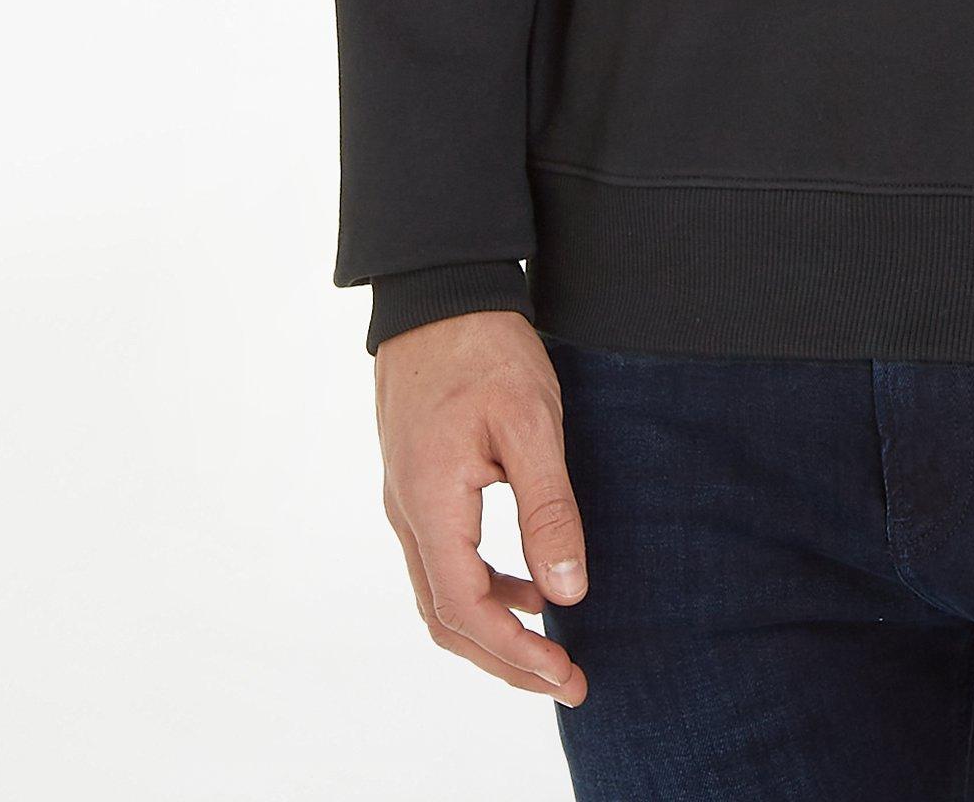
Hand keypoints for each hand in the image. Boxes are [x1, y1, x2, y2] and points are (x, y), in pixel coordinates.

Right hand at [374, 310, 590, 703]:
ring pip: (441, 594)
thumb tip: (567, 593)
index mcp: (430, 503)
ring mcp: (406, 501)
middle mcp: (407, 513)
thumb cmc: (484, 349)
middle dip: (506, 659)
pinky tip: (527, 583)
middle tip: (566, 681)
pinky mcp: (417, 485)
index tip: (566, 674)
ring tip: (552, 647)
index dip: (515, 653)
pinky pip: (443, 560)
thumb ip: (548, 509)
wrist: (438, 292)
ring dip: (494, 629)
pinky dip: (483, 589)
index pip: (465, 609)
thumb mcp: (531, 423)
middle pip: (446, 618)